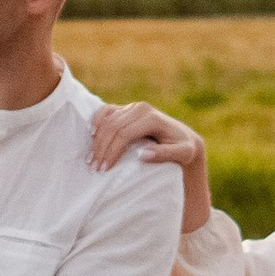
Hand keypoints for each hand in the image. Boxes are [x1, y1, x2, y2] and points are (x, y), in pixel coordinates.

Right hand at [88, 100, 210, 232]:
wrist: (183, 137)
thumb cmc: (183, 148)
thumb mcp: (183, 153)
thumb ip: (165, 154)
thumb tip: (142, 155)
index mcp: (151, 118)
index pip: (124, 134)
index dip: (112, 152)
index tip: (105, 169)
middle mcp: (140, 108)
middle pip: (112, 128)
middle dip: (101, 149)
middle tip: (94, 168)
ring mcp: (132, 107)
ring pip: (107, 121)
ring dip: (96, 141)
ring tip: (91, 160)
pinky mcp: (126, 108)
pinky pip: (106, 111)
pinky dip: (97, 122)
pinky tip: (91, 136)